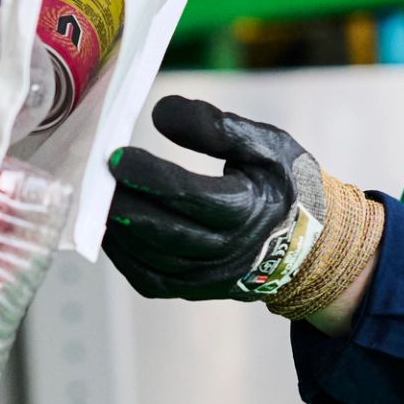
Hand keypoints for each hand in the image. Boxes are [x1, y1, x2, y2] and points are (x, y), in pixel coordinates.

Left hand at [104, 96, 318, 301]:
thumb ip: (216, 127)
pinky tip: (110, 228)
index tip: (115, 157)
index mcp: (248, 210)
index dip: (149, 177)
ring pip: (153, 259)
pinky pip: (150, 279)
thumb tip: (159, 112)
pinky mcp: (195, 290)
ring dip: (120, 231)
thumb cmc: (284, 184)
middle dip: (125, 205)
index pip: (190, 196)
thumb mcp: (265, 144)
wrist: (308, 243)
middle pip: (165, 231)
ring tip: (97, 199)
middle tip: (95, 180)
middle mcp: (228, 251)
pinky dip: (125, 256)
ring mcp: (210, 277)